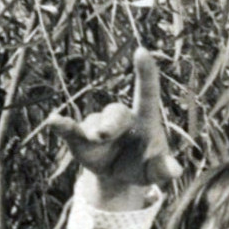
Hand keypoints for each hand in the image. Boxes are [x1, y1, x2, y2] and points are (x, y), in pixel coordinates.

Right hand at [46, 45, 180, 210]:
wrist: (119, 177)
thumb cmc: (144, 166)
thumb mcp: (156, 171)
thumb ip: (164, 169)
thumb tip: (175, 170)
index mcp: (145, 120)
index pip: (147, 93)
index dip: (145, 73)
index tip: (142, 51)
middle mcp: (120, 118)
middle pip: (116, 112)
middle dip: (110, 123)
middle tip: (104, 135)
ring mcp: (97, 125)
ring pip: (94, 125)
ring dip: (93, 134)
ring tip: (97, 143)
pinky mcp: (78, 137)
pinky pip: (68, 129)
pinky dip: (61, 125)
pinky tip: (53, 120)